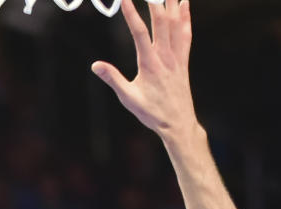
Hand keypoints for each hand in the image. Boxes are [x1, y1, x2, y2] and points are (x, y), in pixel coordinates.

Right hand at [91, 0, 196, 141]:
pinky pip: (186, 35)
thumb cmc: (152, 114)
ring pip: (175, 24)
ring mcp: (176, 58)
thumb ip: (113, 79)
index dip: (131, 12)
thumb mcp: (129, 99)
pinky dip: (185, 17)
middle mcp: (165, 57)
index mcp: (150, 64)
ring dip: (171, 3)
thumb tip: (95, 65)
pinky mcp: (184, 61)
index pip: (139, 32)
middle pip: (161, 21)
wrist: (178, 125)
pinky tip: (185, 3)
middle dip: (155, 0)